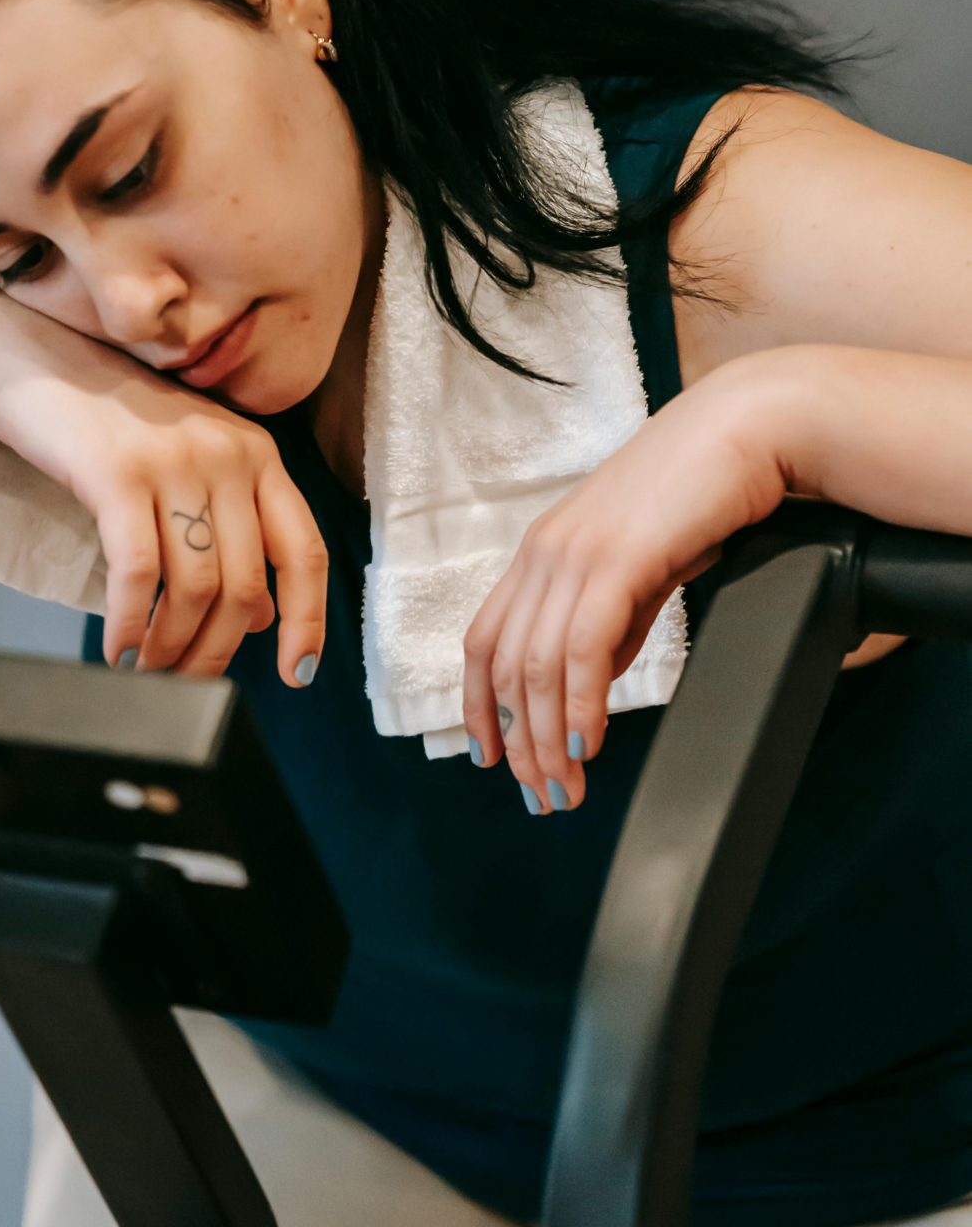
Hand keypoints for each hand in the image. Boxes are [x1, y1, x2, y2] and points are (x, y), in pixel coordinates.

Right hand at [0, 289, 328, 685]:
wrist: (32, 354)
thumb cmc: (109, 419)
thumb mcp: (187, 464)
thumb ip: (230, 529)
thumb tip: (259, 616)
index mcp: (257, 453)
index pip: (303, 550)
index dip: (307, 620)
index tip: (297, 672)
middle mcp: (228, 454)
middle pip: (244, 586)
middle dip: (215, 651)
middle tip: (185, 683)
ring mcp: (175, 461)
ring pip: (195, 588)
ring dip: (171, 648)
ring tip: (147, 670)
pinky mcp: (118, 473)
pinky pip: (138, 573)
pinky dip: (129, 623)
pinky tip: (117, 648)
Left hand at [461, 361, 788, 811]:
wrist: (747, 430)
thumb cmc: (700, 492)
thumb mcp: (640, 562)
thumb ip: (612, 616)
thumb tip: (592, 678)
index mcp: (542, 550)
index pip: (484, 639)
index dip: (480, 705)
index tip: (493, 757)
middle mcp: (544, 551)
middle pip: (505, 665)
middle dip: (521, 741)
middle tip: (545, 796)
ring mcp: (575, 552)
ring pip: (537, 665)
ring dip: (550, 737)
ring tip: (568, 786)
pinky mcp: (617, 558)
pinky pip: (582, 647)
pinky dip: (581, 703)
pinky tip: (590, 741)